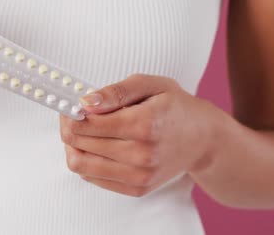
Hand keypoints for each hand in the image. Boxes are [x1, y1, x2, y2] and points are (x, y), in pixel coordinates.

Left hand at [60, 74, 221, 196]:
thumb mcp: (150, 85)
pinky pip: (92, 178)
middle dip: (69, 126)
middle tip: (73, 114)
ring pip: (80, 165)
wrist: (205, 139)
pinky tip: (97, 146)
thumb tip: (85, 102)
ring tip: (82, 131)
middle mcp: (142, 154)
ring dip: (72, 146)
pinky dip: (86, 161)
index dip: (71, 112)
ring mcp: (140, 176)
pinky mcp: (137, 189)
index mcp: (144, 124)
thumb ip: (115, 92)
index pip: (87, 124)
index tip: (71, 104)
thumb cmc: (176, 106)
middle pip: (79, 143)